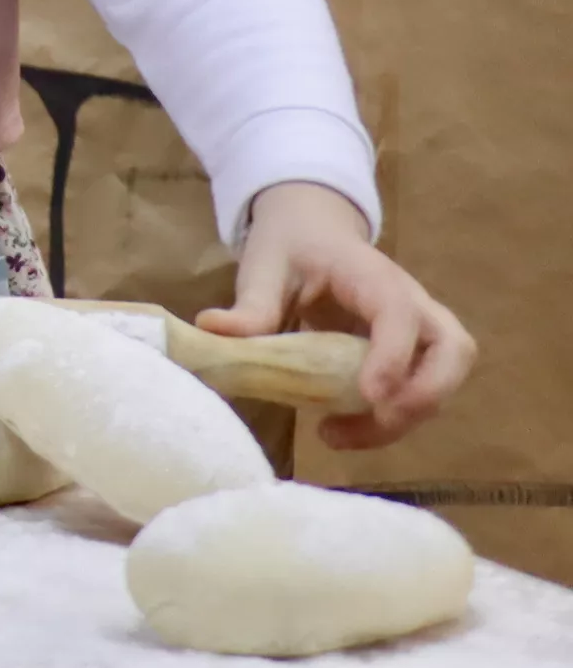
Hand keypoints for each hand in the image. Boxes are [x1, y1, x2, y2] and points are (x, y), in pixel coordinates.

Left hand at [202, 181, 474, 449]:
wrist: (312, 232)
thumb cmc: (292, 248)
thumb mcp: (264, 268)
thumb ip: (250, 303)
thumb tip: (212, 329)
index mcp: (374, 276)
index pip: (401, 313)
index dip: (393, 355)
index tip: (370, 396)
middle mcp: (412, 302)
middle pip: (454, 350)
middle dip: (425, 394)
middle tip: (375, 418)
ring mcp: (420, 330)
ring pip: (445, 377)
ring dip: (405, 418)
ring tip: (337, 435)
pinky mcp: (413, 354)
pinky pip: (422, 391)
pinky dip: (392, 419)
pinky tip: (340, 429)